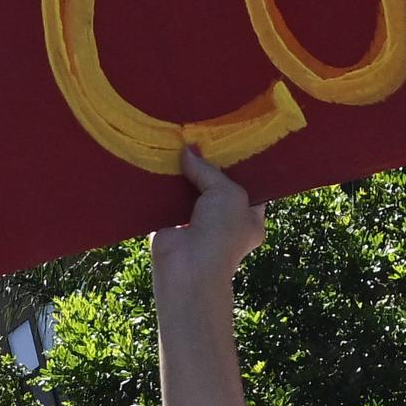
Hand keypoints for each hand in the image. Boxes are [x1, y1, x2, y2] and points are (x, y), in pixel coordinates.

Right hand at [149, 147, 266, 291]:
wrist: (189, 268)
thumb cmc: (221, 231)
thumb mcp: (226, 193)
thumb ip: (209, 170)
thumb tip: (187, 149)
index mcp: (249, 217)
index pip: (248, 187)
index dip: (238, 166)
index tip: (227, 142)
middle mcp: (225, 221)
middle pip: (215, 186)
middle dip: (207, 167)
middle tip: (199, 137)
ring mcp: (197, 224)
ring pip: (190, 193)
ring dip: (182, 175)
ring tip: (175, 144)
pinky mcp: (171, 225)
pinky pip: (167, 201)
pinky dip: (162, 187)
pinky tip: (157, 164)